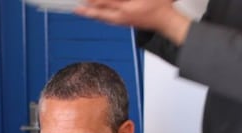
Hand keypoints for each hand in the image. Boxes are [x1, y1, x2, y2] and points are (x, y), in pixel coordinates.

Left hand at [76, 0, 190, 43]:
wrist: (165, 21)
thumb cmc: (159, 6)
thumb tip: (111, 0)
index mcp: (125, 9)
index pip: (105, 2)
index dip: (94, 1)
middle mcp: (121, 17)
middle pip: (100, 12)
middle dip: (87, 9)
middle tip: (76, 8)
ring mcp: (122, 21)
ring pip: (102, 18)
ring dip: (91, 14)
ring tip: (79, 11)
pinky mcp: (124, 22)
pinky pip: (107, 20)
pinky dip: (99, 17)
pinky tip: (95, 15)